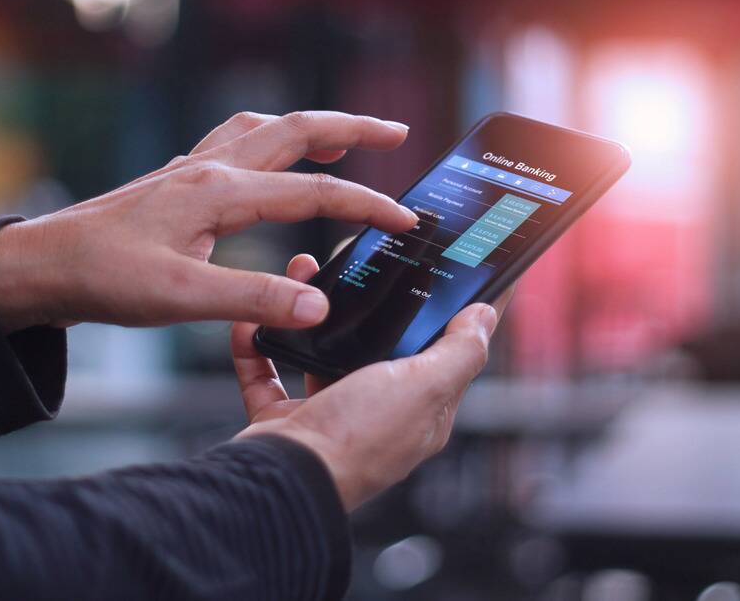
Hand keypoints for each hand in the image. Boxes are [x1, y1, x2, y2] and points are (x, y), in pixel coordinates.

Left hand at [0, 111, 416, 331]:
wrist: (41, 266)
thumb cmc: (102, 279)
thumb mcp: (180, 298)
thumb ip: (253, 300)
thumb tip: (317, 308)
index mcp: (218, 193)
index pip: (312, 193)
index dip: (366, 206)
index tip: (406, 222)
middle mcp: (209, 169)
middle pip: (295, 131)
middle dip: (352, 129)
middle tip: (398, 135)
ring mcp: (190, 170)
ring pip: (264, 130)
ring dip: (310, 129)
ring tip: (344, 140)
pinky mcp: (176, 183)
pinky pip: (235, 144)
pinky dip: (270, 142)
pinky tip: (269, 164)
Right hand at [231, 254, 514, 510]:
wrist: (283, 480)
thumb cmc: (356, 441)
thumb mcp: (423, 387)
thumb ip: (459, 351)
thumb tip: (485, 317)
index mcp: (419, 409)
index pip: (441, 351)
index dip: (442, 311)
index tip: (439, 269)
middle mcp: (375, 413)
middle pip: (375, 343)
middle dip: (365, 301)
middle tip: (357, 260)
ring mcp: (328, 415)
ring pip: (319, 351)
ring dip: (310, 313)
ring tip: (304, 274)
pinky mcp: (283, 420)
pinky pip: (267, 373)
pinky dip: (258, 346)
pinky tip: (253, 318)